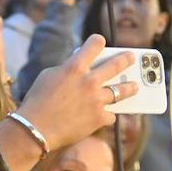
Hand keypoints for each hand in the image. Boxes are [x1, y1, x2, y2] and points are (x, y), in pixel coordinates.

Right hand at [17, 35, 137, 150]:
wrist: (37, 128)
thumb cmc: (37, 102)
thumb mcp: (48, 77)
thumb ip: (66, 71)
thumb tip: (78, 72)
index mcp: (75, 67)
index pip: (94, 45)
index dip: (98, 42)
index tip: (100, 42)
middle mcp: (90, 81)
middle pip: (116, 65)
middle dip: (125, 60)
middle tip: (131, 58)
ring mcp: (97, 100)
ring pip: (122, 91)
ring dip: (129, 88)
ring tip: (135, 86)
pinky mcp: (100, 118)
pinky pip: (110, 114)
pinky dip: (107, 115)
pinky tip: (105, 116)